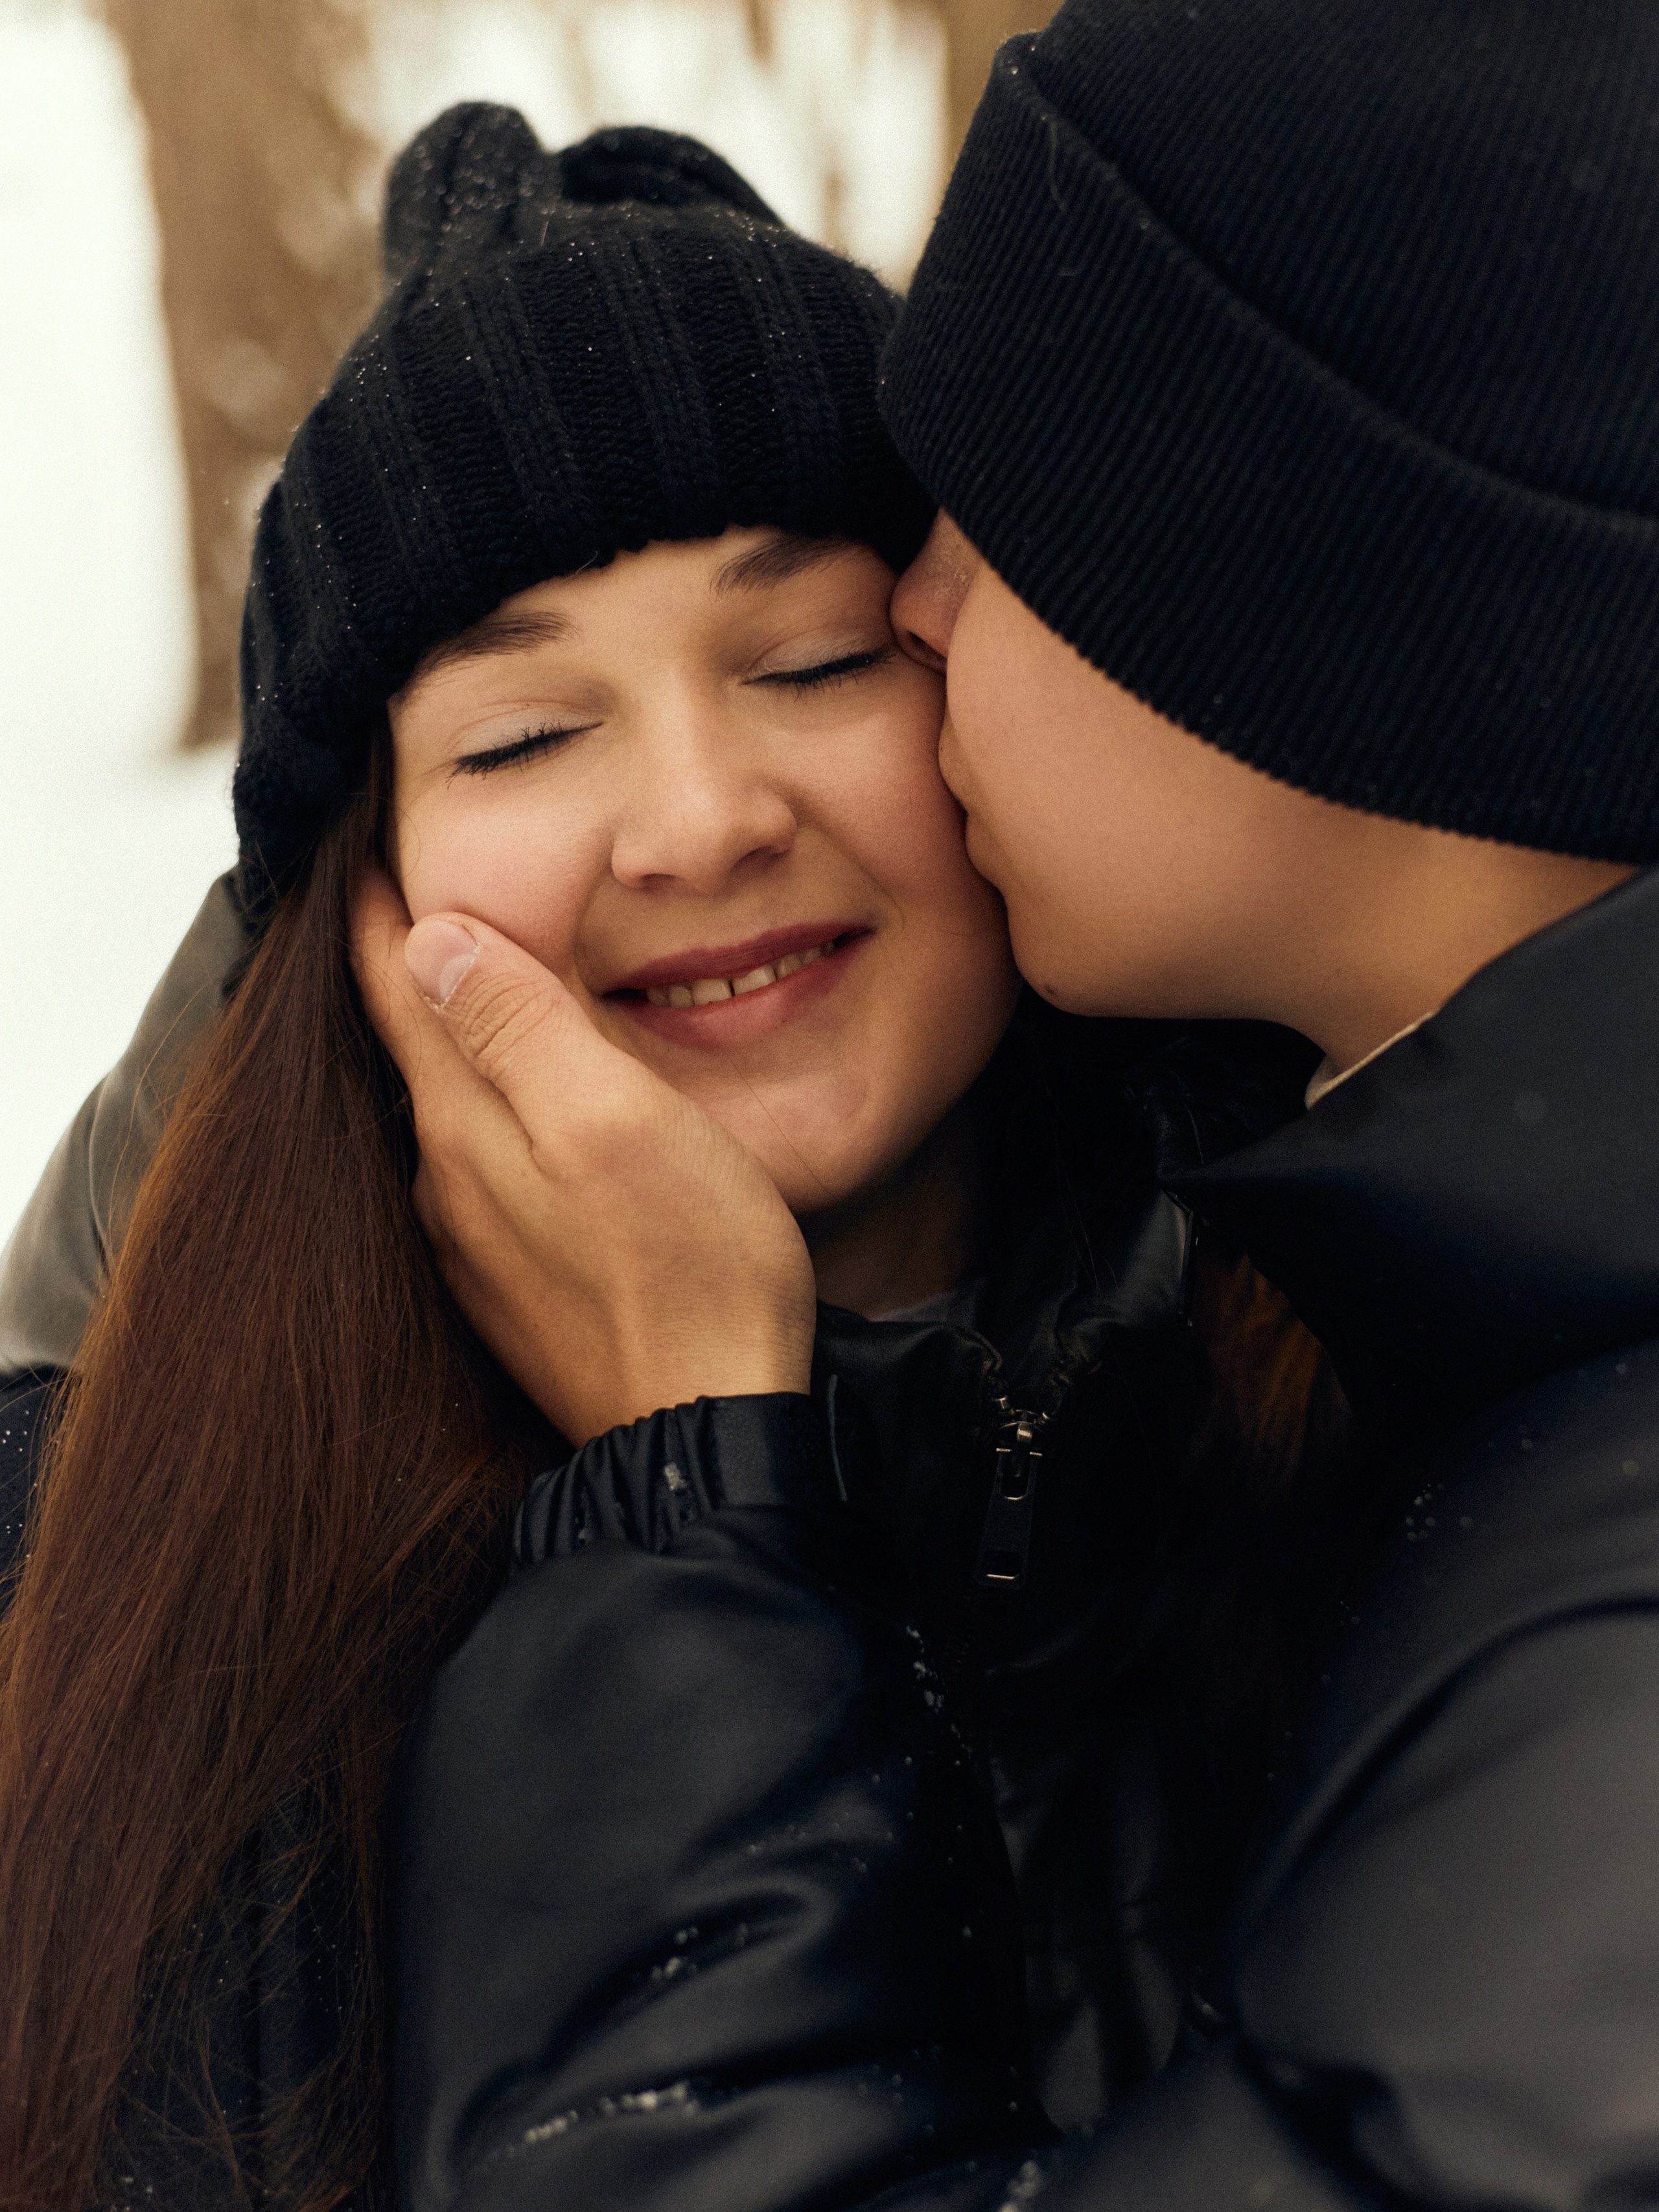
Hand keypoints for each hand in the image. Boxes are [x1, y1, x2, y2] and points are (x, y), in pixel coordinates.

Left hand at [353, 867, 815, 1443]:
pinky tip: (530, 1115)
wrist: (705, 1432)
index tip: (366, 839)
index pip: (399, 986)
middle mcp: (448, 1185)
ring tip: (477, 986)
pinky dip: (494, 1118)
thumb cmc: (689, 1268)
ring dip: (456, 1047)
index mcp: (464, 1125)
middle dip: (414, 968)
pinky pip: (485, 1173)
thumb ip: (520, 1026)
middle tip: (413, 889)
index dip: (384, 907)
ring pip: (450, 1113)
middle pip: (413, 1047)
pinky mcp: (516, 1290)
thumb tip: (429, 941)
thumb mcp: (614, 1118)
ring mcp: (477, 1246)